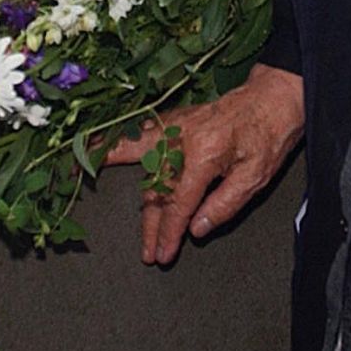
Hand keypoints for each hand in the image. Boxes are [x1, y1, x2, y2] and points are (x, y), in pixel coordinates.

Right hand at [102, 64, 303, 265]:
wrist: (271, 96)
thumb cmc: (268, 135)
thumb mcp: (255, 176)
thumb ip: (223, 206)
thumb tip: (195, 229)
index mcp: (203, 154)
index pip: (178, 203)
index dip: (169, 233)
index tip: (162, 254)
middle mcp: (181, 138)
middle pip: (153, 187)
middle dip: (148, 223)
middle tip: (146, 252)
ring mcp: (174, 125)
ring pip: (135, 154)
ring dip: (109, 166)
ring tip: (79, 171)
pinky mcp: (173, 119)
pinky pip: (139, 134)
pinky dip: (117, 141)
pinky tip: (100, 145)